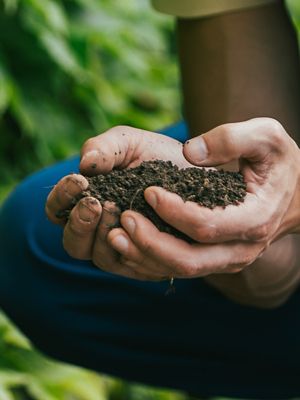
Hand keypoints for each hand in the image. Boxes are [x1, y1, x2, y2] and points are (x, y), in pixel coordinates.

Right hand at [45, 125, 192, 278]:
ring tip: (122, 211)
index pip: (58, 210)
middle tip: (97, 203)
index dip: (62, 198)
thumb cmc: (156, 156)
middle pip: (73, 244)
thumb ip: (105, 148)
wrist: (194, 170)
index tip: (81, 181)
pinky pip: (135, 268)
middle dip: (80, 224)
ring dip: (106, 237)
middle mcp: (100, 230)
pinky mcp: (148, 261)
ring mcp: (124, 248)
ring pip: (101, 259)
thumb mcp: (130, 143)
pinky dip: (136, 252)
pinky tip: (146, 232)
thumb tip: (85, 163)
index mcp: (87, 202)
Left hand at [108, 118, 299, 280]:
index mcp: (254, 220)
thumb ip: (232, 138)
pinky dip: (152, 260)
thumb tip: (191, 153)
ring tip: (114, 235)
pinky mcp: (214, 259)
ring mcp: (226, 259)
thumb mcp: (266, 137)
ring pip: (181, 270)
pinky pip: (179, 269)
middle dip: (151, 242)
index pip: (206, 225)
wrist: (293, 192)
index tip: (149, 190)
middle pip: (189, 260)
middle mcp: (240, 249)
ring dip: (145, 255)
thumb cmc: (277, 162)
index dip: (173, 211)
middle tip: (122, 219)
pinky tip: (128, 244)